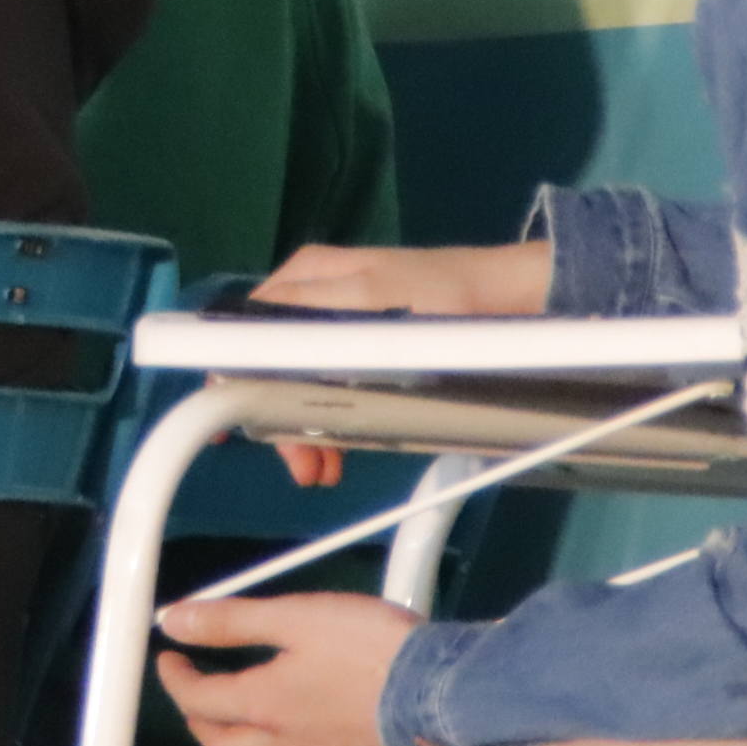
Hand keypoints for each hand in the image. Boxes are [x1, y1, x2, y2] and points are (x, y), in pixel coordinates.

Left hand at [151, 591, 419, 745]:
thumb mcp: (297, 616)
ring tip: (244, 729)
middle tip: (199, 696)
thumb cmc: (375, 652)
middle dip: (199, 722)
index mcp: (266, 705)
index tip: (171, 660)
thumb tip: (174, 622)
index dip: (176, 678)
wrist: (449, 698)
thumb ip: (234, 621)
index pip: (200, 700)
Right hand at [245, 238, 556, 482]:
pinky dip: (331, 421)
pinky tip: (343, 451)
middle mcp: (313, 297)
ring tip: (323, 468)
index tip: (238, 428)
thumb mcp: (367, 310)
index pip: (240, 333)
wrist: (515, 301)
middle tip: (301, 465)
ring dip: (304, 428)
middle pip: (267, 364)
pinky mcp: (368, 349)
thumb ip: (304, 328)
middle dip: (276, 418)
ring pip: (297, 382)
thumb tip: (246, 354)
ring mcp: (340, 324)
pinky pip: (330, 388)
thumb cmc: (446, 302)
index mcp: (303, 277)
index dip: (231, 383)